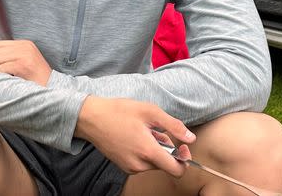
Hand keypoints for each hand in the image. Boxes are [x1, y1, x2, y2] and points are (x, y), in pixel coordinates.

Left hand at [0, 40, 51, 85]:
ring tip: (6, 78)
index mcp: (24, 44)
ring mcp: (24, 55)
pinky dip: (2, 77)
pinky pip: (0, 69)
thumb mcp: (25, 61)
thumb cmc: (36, 80)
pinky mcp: (23, 65)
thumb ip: (11, 56)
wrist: (53, 89)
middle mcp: (24, 46)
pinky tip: (11, 81)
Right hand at [74, 96, 194, 176]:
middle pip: (165, 164)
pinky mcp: (123, 166)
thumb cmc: (119, 111)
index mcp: (148, 152)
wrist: (91, 118)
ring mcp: (129, 167)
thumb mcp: (150, 111)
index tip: (181, 145)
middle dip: (166, 149)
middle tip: (156, 130)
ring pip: (154, 163)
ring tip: (143, 131)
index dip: (184, 159)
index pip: (177, 170)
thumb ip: (173, 126)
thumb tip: (191, 138)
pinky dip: (144, 152)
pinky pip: (142, 163)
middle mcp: (139, 165)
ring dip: (155, 150)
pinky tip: (135, 137)